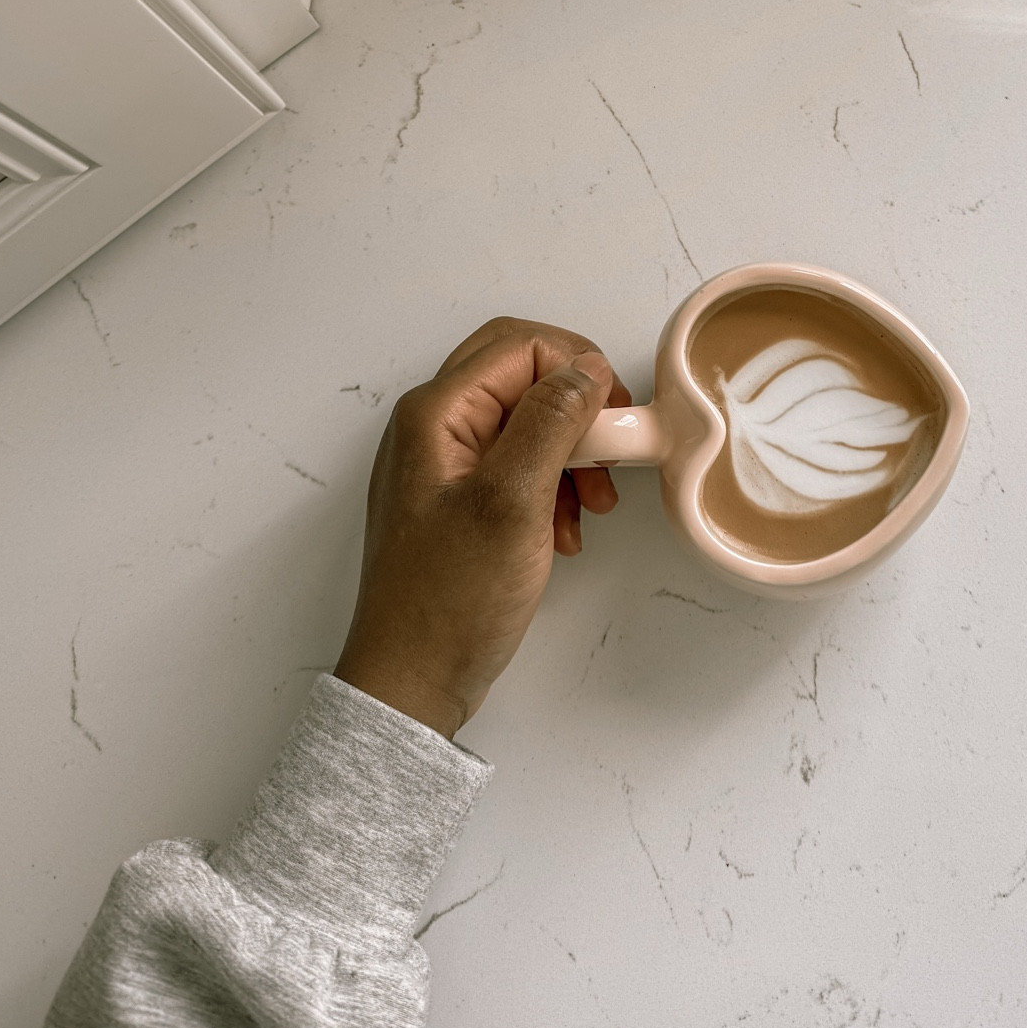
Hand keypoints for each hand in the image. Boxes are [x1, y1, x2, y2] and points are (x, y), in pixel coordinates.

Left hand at [334, 317, 628, 737]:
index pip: (521, 345)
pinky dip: (553, 484)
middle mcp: (433, 427)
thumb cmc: (450, 601)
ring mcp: (444, 463)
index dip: (578, 370)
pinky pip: (518, 463)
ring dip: (571, 452)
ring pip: (526, 419)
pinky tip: (566, 529)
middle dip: (577, 408)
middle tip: (611, 449)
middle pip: (523, 374)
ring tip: (593, 505)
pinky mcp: (459, 499)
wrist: (412, 682)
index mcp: (435, 413)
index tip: (614, 421)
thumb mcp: (513, 502)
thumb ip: (551, 423)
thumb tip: (586, 369)